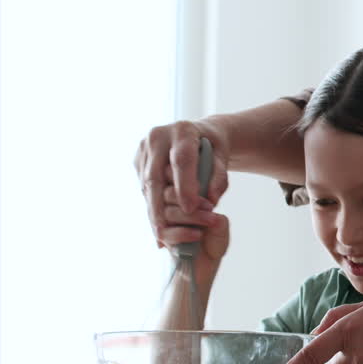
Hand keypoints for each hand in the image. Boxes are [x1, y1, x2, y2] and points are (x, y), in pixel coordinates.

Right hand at [135, 119, 230, 247]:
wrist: (196, 134)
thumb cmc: (213, 146)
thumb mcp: (223, 156)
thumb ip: (220, 176)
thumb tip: (212, 200)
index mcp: (182, 130)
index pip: (182, 161)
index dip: (185, 186)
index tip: (190, 209)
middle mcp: (157, 137)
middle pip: (156, 175)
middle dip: (160, 206)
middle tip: (165, 231)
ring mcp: (143, 149)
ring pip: (146, 184)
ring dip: (151, 210)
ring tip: (159, 233)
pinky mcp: (138, 160)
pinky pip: (143, 187)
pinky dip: (150, 206)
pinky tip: (155, 224)